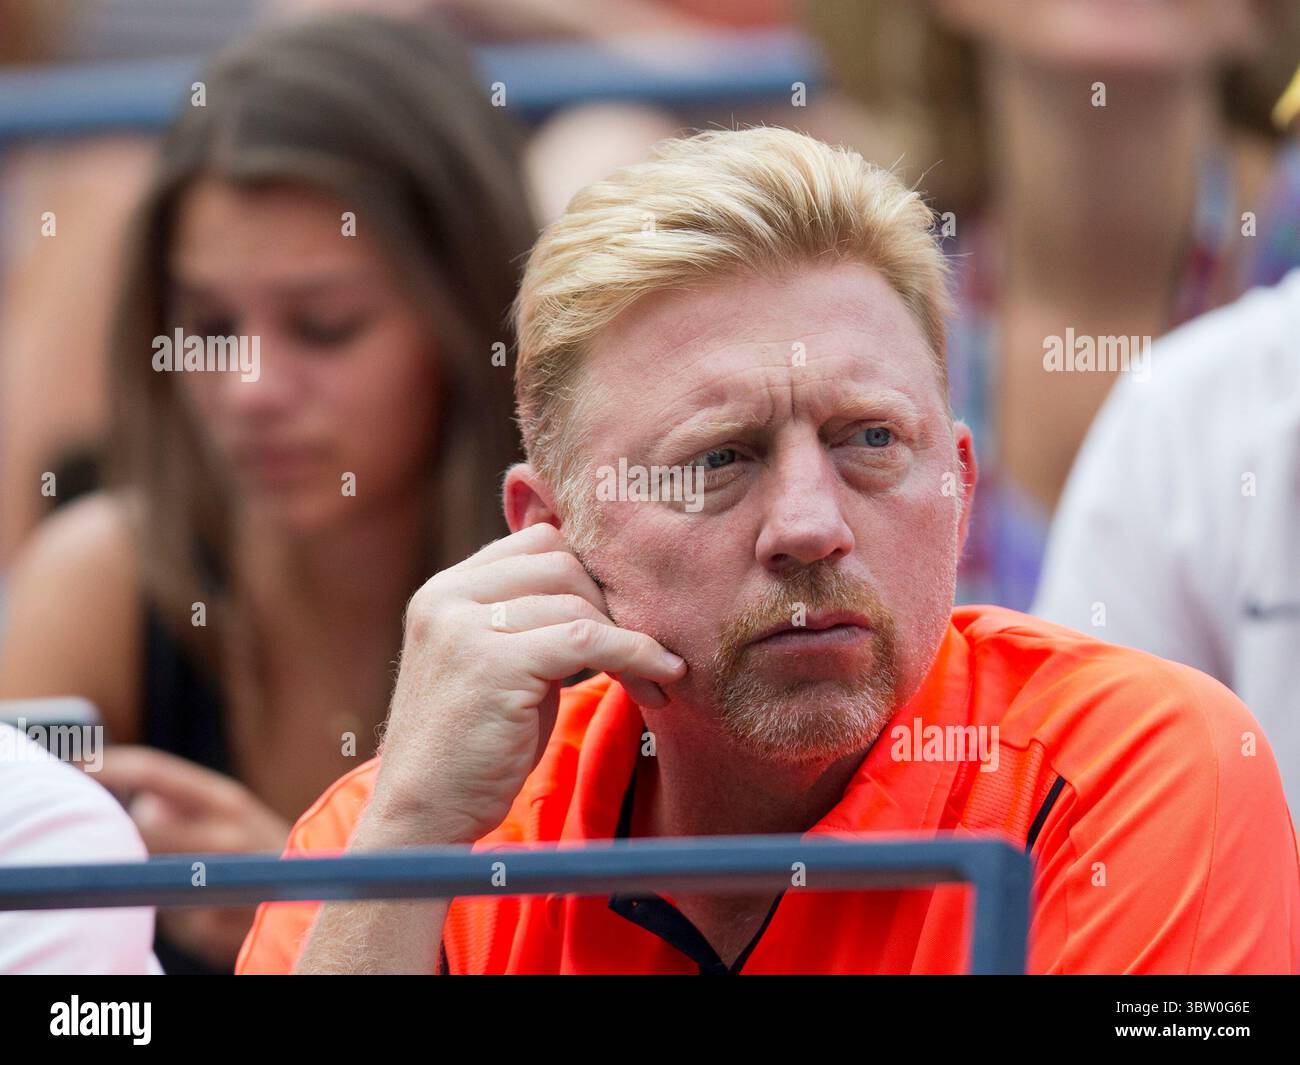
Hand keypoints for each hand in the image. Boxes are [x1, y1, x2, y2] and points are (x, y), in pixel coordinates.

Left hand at [90, 746, 292, 970]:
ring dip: (159, 880)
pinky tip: (212, 912)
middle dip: (123, 835)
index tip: (75, 761)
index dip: (110, 765)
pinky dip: (183, 916)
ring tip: (194, 881)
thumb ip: (182, 805)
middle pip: (143, 830)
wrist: (318, 899)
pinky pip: (174, 919)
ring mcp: (225, 881)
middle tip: (115, 839)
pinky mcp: (219, 929)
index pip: (157, 772)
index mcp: (227, 800)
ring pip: (154, 877)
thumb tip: (140, 808)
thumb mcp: (229, 814)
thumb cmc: (258, 851)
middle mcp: (230, 835)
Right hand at [365, 521, 685, 846]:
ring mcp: (464, 628)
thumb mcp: (496, 664)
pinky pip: (586, 639)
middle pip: (563, 563)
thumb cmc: (472, 749)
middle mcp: (447, 597)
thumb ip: (530, 620)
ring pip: (578, 602)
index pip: (539, 541)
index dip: (591, 572)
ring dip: (631, 637)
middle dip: (614, 604)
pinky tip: (661, 676)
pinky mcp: (492, 665)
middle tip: (649, 650)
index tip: (627, 613)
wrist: (422, 817)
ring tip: (655, 678)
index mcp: (445, 590)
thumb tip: (606, 589)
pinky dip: (635, 654)